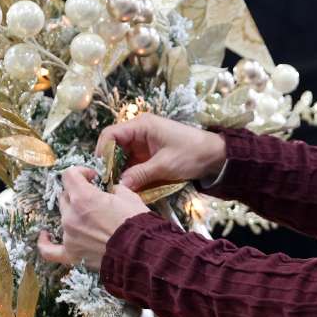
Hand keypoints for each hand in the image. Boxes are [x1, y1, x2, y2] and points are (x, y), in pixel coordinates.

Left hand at [37, 166, 150, 270]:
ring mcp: (69, 235)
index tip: (93, 177)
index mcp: (83, 197)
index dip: (81, 172)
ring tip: (89, 217)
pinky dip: (44, 242)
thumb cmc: (137, 222)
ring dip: (74, 213)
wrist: (141, 252)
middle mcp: (70, 215)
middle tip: (96, 198)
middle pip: (65, 196)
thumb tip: (110, 191)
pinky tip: (44, 235)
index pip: (69, 175)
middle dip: (79, 193)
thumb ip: (114, 190)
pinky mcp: (72, 254)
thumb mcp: (129, 196)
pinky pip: (50, 250)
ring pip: (63, 217)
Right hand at [95, 113, 226, 190]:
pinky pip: (132, 165)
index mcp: (141, 126)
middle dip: (109, 166)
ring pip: (121, 159)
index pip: (110, 135)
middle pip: (113, 147)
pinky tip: (127, 188)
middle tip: (106, 185)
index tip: (101, 172)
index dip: (102, 152)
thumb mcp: (165, 165)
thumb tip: (118, 186)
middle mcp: (138, 133)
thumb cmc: (191, 153)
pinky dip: (129, 175)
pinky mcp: (148, 156)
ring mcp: (143, 145)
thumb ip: (140, 175)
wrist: (215, 156)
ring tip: (116, 189)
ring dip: (119, 173)